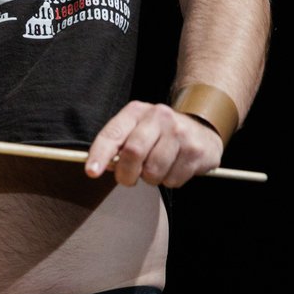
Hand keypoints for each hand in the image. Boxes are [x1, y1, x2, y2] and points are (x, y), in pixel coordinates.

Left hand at [84, 101, 223, 187]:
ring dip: (151, 179)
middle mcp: (159, 117)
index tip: (91, 171)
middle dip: (126, 174)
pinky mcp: (196, 151)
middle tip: (128, 179)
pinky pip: (173, 180)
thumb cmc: (160, 133)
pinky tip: (174, 168)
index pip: (113, 133)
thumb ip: (118, 145)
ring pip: (153, 171)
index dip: (100, 154)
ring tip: (156, 169)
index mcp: (137, 112)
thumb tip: (102, 165)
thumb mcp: (136, 129)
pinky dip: (169, 181)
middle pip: (133, 152)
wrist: (201, 128)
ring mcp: (180, 133)